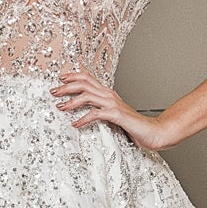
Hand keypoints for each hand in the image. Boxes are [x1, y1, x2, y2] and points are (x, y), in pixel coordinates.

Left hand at [50, 70, 166, 149]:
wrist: (152, 132)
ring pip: (87, 95)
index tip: (61, 78)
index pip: (88, 78)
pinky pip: (96, 113)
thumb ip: (101, 110)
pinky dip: (83, 118)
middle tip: (54, 91)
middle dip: (66, 86)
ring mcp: (113, 104)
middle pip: (84, 83)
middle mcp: (109, 95)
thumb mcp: (113, 115)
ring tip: (61, 107)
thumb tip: (86, 112)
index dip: (73, 75)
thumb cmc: (133, 125)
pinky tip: (76, 124)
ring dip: (71, 100)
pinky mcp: (116, 115)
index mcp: (108, 93)